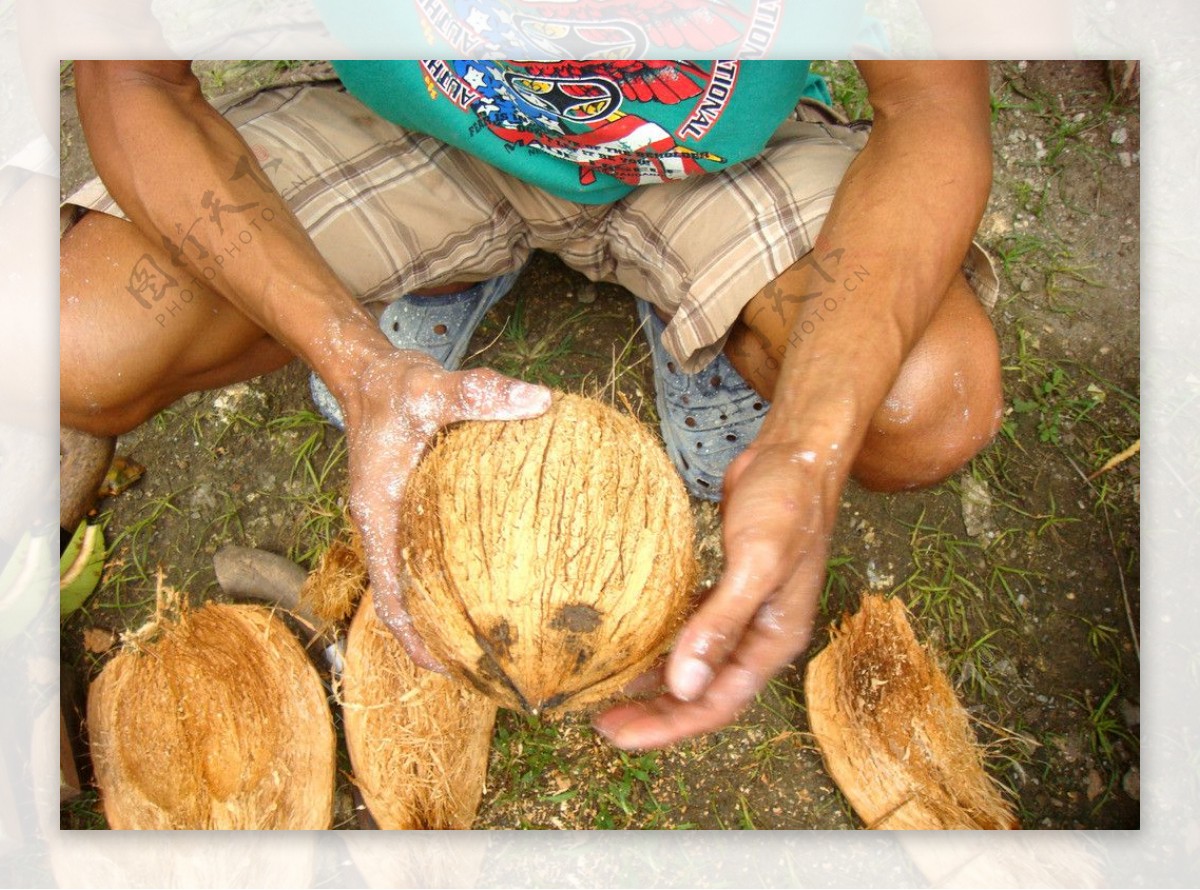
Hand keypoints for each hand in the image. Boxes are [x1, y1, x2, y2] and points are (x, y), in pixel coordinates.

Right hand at [339, 348, 551, 668]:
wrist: (369, 372)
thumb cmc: (394, 386)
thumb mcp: (431, 386)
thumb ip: (480, 394)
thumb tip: (541, 401)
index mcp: (378, 511)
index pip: (388, 590)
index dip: (411, 635)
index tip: (441, 669)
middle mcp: (385, 523)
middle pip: (404, 598)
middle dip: (436, 637)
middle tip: (482, 669)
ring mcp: (399, 518)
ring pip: (419, 580)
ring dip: (446, 611)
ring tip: (494, 638)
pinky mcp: (415, 507)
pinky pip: (434, 552)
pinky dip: (458, 573)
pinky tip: (502, 576)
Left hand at [593, 438, 842, 748]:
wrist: (796, 454)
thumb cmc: (787, 505)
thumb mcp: (757, 563)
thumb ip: (721, 624)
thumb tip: (685, 686)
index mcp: (774, 641)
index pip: (717, 704)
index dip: (668, 726)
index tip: (619, 737)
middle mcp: (759, 636)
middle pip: (702, 692)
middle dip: (655, 714)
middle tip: (599, 723)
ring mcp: (743, 612)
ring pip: (694, 663)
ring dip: (655, 682)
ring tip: (607, 692)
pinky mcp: (727, 587)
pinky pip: (690, 628)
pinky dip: (663, 641)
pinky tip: (632, 643)